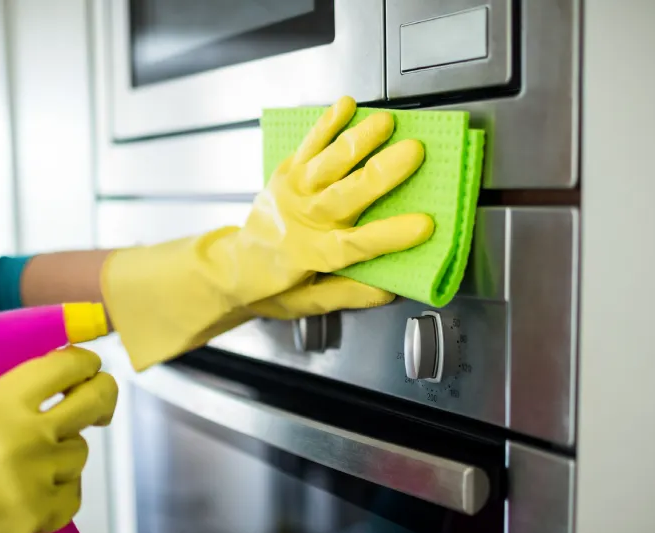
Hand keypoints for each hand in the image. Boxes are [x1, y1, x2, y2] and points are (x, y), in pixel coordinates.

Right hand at [0, 347, 116, 532]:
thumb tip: (26, 371)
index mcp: (5, 401)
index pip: (67, 364)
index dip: (85, 361)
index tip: (88, 365)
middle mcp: (31, 433)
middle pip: (96, 399)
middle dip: (103, 395)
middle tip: (99, 400)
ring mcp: (42, 473)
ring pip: (80, 451)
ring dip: (63, 454)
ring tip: (28, 465)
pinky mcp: (46, 511)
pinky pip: (73, 493)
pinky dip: (59, 492)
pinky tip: (33, 493)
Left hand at [102, 96, 432, 369]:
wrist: (231, 267)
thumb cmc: (273, 287)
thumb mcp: (309, 305)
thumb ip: (349, 295)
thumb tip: (389, 291)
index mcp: (312, 256)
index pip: (356, 245)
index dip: (390, 235)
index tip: (423, 225)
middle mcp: (303, 220)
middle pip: (345, 193)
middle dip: (381, 171)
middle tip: (413, 152)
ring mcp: (292, 192)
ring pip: (327, 162)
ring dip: (357, 140)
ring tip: (384, 123)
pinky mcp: (285, 173)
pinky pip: (307, 145)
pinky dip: (326, 123)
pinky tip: (345, 105)